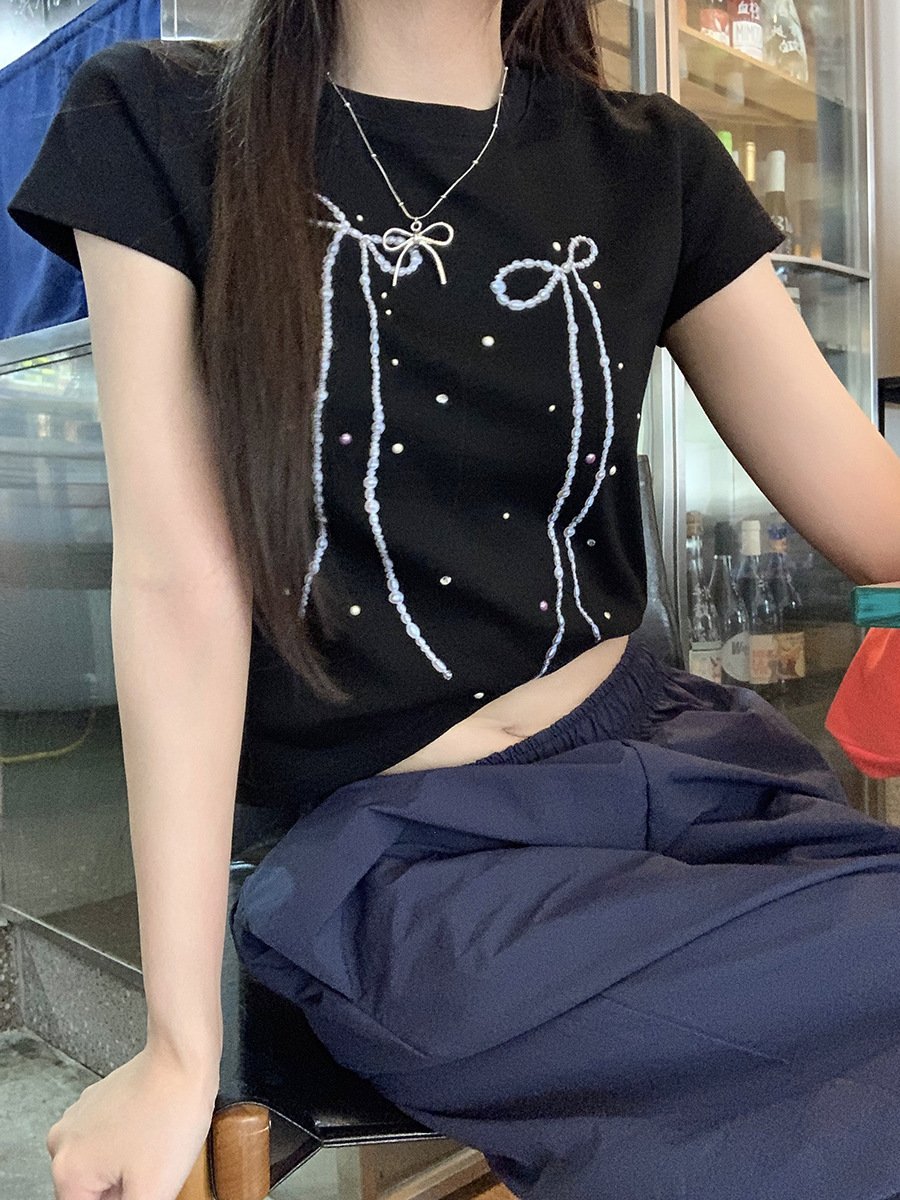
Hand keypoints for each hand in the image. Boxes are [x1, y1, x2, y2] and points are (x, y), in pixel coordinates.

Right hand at [46, 1043, 218, 1199]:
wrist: (183, 1058)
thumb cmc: (170, 1114)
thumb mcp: (153, 1190)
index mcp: (68, 1171)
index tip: (143, 1189)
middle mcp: (63, 1143)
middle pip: (91, 1194)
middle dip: (122, 1192)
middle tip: (152, 1173)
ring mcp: (79, 1118)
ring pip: (100, 1168)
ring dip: (125, 1171)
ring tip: (155, 1152)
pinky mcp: (98, 1102)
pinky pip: (108, 1141)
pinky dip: (128, 1147)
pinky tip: (153, 1136)